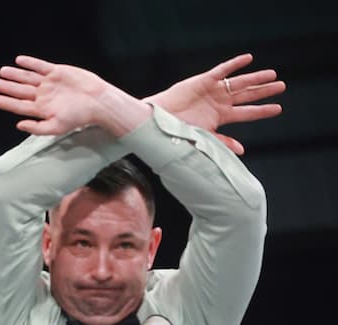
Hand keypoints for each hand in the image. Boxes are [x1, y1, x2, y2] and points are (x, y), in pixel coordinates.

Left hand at [0, 56, 143, 136]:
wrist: (97, 101)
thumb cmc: (79, 116)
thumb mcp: (56, 127)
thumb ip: (37, 128)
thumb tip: (19, 125)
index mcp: (41, 109)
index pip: (18, 106)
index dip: (5, 102)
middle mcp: (42, 96)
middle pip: (19, 90)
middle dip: (5, 87)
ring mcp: (49, 83)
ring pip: (27, 77)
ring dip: (14, 74)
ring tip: (2, 71)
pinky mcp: (57, 72)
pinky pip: (40, 66)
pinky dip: (30, 63)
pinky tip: (19, 61)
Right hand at [143, 53, 283, 154]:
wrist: (157, 121)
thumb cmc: (175, 132)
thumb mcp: (202, 138)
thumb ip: (222, 141)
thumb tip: (242, 150)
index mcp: (220, 118)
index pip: (246, 114)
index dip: (262, 111)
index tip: (278, 109)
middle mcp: (219, 103)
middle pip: (247, 96)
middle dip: (264, 91)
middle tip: (282, 86)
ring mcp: (212, 91)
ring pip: (239, 83)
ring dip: (255, 78)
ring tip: (273, 74)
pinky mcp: (203, 80)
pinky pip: (222, 70)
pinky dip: (235, 64)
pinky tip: (248, 59)